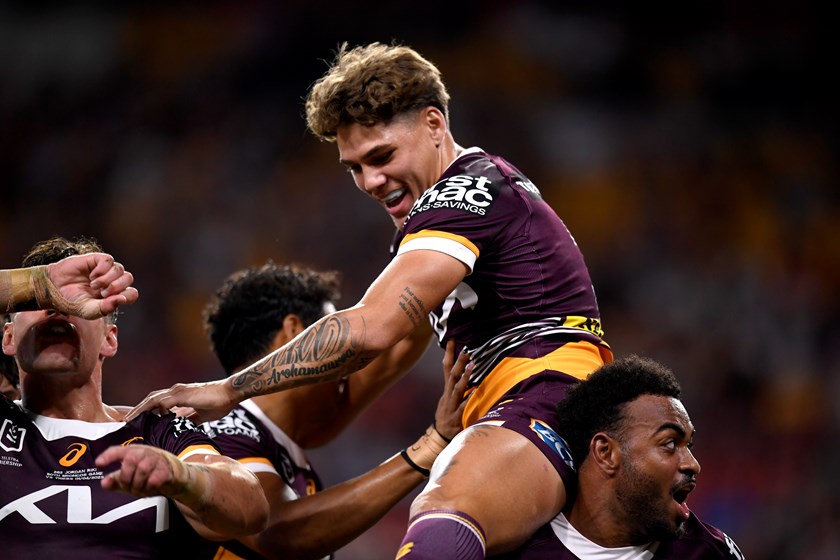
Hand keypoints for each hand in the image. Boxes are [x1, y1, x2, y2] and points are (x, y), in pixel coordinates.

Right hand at [47, 253, 138, 318]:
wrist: (53, 289)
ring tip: (94, 285)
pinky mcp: (96, 260)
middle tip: (101, 293)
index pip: (132, 293)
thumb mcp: (89, 311)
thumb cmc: (72, 301)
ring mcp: (105, 269)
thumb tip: (123, 299)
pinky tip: (92, 276)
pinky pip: (109, 260)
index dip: (125, 296)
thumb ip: (106, 307)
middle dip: (116, 287)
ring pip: (120, 269)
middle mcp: (112, 280)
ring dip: (107, 279)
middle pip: (129, 279)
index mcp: (114, 294)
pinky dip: (102, 270)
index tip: (108, 300)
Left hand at [97, 444, 195, 498]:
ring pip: (142, 470)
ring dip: (138, 485)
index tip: (99, 463)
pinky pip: (154, 480)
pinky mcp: (167, 470)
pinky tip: (149, 489)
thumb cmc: (150, 474)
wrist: (176, 476)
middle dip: (126, 478)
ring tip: (139, 490)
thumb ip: (116, 480)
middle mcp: (146, 453)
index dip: (108, 456)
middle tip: (128, 487)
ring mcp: (158, 460)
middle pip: (130, 460)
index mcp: (134, 451)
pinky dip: (149, 488)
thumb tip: (103, 483)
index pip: (119, 450)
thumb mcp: (131, 476)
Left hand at [123, 379, 238, 423]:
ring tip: (128, 420)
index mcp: (180, 395)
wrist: (230, 393)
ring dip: (139, 409)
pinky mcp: (182, 395)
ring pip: (152, 399)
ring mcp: (178, 392)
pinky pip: (161, 402)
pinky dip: (151, 409)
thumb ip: (190, 419)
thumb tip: (181, 428)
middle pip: (150, 399)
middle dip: (137, 410)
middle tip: (126, 421)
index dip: (146, 410)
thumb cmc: (219, 403)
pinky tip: (145, 418)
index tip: (137, 421)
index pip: (157, 402)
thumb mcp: (201, 415)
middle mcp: (176, 391)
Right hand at [433, 340, 470, 440]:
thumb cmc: (448, 414)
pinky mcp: (456, 417)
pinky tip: (476, 392)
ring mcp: (451, 405)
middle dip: (459, 362)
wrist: (440, 435)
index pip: (446, 367)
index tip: (452, 338)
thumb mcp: (448, 398)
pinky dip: (469, 399)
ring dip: (465, 377)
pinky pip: (464, 407)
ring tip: (473, 366)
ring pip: (457, 389)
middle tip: (466, 349)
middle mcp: (448, 395)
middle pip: (452, 375)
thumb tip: (465, 370)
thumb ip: (457, 385)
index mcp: (447, 389)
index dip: (448, 353)